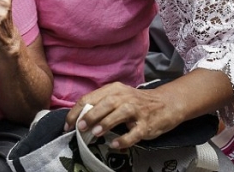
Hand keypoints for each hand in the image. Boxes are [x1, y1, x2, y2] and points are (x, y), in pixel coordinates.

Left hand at [64, 82, 180, 148]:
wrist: (165, 103)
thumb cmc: (136, 102)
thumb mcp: (117, 98)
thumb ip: (100, 104)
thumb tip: (79, 118)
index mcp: (113, 90)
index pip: (89, 98)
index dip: (76, 112)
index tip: (68, 124)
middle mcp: (124, 97)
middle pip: (105, 103)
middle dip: (90, 115)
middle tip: (80, 127)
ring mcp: (137, 110)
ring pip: (119, 113)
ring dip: (105, 123)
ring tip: (94, 133)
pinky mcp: (147, 124)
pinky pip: (134, 132)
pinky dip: (124, 139)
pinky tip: (115, 145)